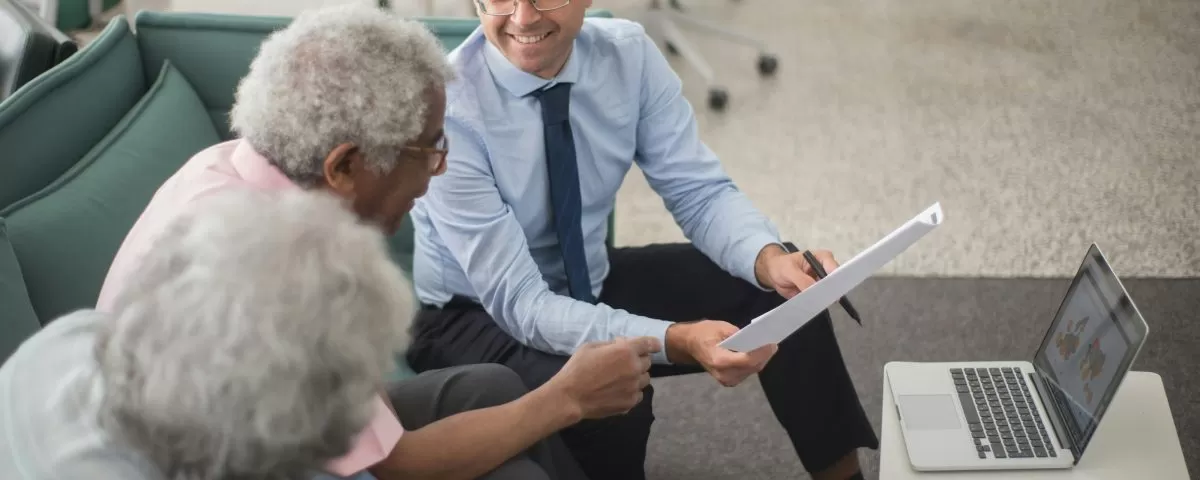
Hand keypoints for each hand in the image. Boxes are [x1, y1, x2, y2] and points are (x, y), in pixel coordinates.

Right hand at [545, 337, 659, 419]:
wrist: (570, 396)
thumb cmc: (577, 368)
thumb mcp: (591, 346)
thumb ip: (611, 344)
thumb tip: (621, 344)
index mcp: (626, 351)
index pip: (649, 344)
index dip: (652, 344)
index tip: (653, 346)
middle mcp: (634, 368)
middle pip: (647, 362)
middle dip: (638, 359)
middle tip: (623, 362)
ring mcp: (634, 387)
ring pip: (645, 378)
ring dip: (637, 375)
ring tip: (621, 378)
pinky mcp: (630, 402)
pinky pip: (639, 394)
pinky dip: (632, 391)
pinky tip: (619, 390)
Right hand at [665, 320, 776, 386]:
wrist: (689, 344)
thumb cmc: (703, 333)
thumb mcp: (720, 327)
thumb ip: (739, 334)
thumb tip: (757, 337)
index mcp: (719, 361)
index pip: (747, 360)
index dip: (762, 352)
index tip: (772, 343)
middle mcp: (724, 375)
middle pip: (752, 367)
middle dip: (764, 355)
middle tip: (774, 342)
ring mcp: (727, 380)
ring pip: (752, 370)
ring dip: (761, 359)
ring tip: (769, 346)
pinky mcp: (730, 381)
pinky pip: (748, 372)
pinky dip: (755, 362)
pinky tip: (760, 353)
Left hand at [756, 245, 839, 298]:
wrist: (773, 273)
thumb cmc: (781, 265)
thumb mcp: (789, 270)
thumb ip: (802, 280)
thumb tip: (814, 291)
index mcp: (822, 258)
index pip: (834, 269)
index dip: (834, 280)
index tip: (830, 291)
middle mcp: (825, 270)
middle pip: (834, 282)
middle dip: (830, 292)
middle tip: (825, 301)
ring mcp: (821, 282)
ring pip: (829, 292)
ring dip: (824, 299)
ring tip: (817, 304)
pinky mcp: (816, 292)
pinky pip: (820, 299)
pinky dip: (817, 304)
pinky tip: (813, 307)